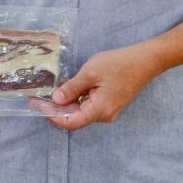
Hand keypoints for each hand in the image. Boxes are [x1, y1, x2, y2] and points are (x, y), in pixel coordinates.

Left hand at [36, 44, 162, 130]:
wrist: (144, 60)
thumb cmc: (118, 64)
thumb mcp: (90, 73)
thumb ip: (72, 88)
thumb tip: (56, 100)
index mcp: (99, 110)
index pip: (71, 122)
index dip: (52, 115)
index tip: (38, 105)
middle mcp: (104, 114)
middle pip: (75, 117)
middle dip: (56, 108)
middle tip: (38, 97)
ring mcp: (108, 109)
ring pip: (81, 110)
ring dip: (65, 103)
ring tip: (48, 92)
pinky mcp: (110, 102)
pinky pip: (89, 104)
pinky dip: (76, 98)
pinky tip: (66, 88)